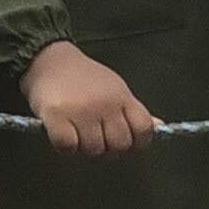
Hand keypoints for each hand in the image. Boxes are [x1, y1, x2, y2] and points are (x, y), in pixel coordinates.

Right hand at [25, 38, 155, 156]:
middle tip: (96, 140)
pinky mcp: (57, 116)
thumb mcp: (115, 88)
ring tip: (77, 135)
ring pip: (94, 150)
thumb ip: (133, 111)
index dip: (137, 142)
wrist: (48, 58)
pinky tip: (63, 135)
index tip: (124, 141)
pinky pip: (68, 147)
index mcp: (122, 97)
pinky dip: (65, 147)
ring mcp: (81, 111)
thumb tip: (160, 126)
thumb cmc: (83, 76)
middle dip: (109, 150)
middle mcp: (105, 104)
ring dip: (85, 149)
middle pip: (120, 145)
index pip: (143, 129)